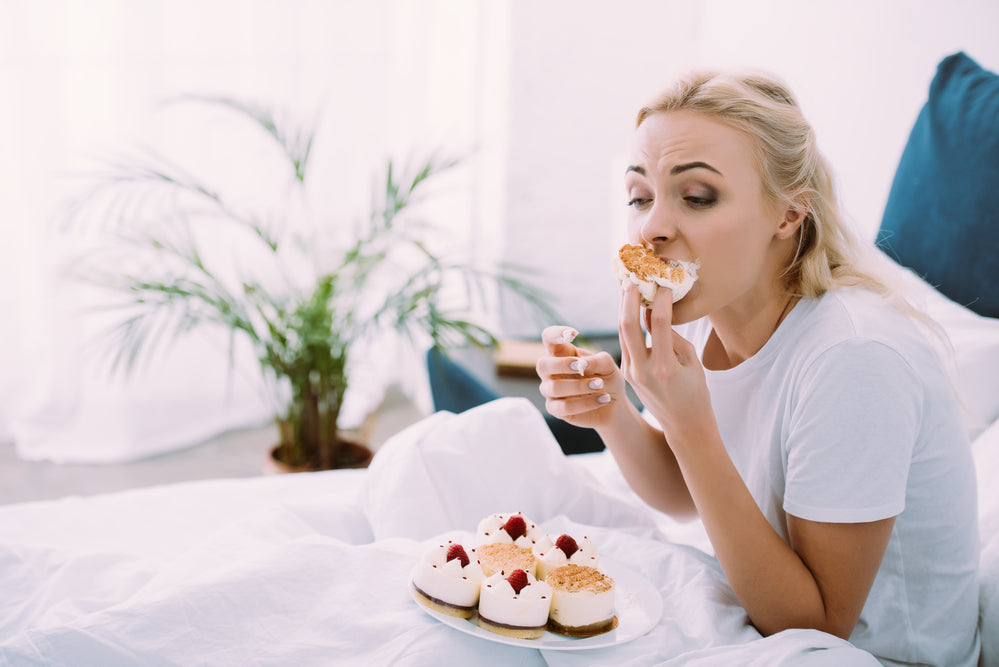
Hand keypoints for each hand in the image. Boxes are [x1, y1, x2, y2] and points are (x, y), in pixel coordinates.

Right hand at [535, 326, 624, 429]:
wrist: (614, 405)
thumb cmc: (608, 379)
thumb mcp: (609, 366)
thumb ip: (597, 360)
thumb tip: (582, 364)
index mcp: (563, 354)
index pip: (548, 338)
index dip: (555, 334)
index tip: (572, 333)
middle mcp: (552, 371)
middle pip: (542, 364)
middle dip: (561, 365)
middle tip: (581, 366)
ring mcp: (551, 391)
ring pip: (554, 388)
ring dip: (579, 386)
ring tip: (601, 385)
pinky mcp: (556, 409)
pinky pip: (563, 407)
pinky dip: (586, 403)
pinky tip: (603, 399)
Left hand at [618, 283, 711, 435]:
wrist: (683, 424)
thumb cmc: (695, 392)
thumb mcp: (692, 362)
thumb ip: (674, 337)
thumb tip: (657, 314)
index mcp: (665, 367)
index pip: (661, 323)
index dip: (662, 299)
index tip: (665, 283)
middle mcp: (643, 370)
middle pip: (628, 325)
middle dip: (629, 298)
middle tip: (633, 278)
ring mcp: (631, 372)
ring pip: (622, 333)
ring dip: (624, 308)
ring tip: (628, 287)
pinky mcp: (626, 373)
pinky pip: (625, 343)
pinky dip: (628, 324)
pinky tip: (632, 309)